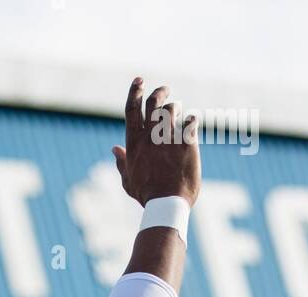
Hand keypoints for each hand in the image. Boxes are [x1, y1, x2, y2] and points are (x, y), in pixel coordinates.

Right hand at [112, 77, 200, 207]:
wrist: (167, 205)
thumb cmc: (147, 195)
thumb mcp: (128, 181)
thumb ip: (122, 163)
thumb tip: (115, 149)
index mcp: (134, 144)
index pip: (132, 109)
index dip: (134, 91)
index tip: (139, 80)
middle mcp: (150, 137)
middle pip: (153, 102)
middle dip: (160, 92)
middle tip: (165, 91)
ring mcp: (168, 139)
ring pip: (172, 109)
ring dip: (176, 108)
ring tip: (178, 115)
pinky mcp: (186, 143)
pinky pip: (191, 121)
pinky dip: (191, 121)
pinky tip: (192, 127)